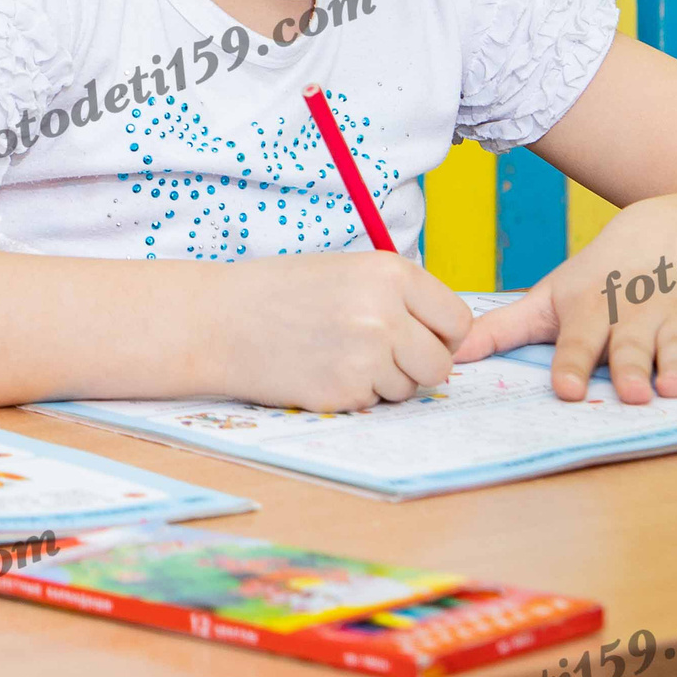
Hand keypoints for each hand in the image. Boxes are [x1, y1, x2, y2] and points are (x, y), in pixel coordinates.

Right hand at [221, 252, 472, 412]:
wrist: (219, 320)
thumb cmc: (280, 293)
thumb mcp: (347, 272)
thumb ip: (399, 298)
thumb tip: (450, 339)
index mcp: (390, 273)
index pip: (457, 320)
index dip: (443, 335)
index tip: (422, 338)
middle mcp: (385, 313)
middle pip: (440, 363)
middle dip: (417, 367)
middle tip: (379, 355)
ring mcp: (366, 356)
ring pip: (408, 389)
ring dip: (382, 382)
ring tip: (337, 355)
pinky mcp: (345, 392)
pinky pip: (373, 404)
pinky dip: (353, 395)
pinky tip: (319, 370)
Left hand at [454, 205, 676, 403]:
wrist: (667, 234)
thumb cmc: (598, 279)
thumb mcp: (550, 298)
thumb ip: (504, 330)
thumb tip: (451, 356)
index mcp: (589, 308)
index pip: (576, 339)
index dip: (572, 363)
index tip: (567, 389)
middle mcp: (632, 312)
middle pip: (629, 343)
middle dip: (630, 366)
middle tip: (632, 393)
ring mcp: (675, 313)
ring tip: (675, 387)